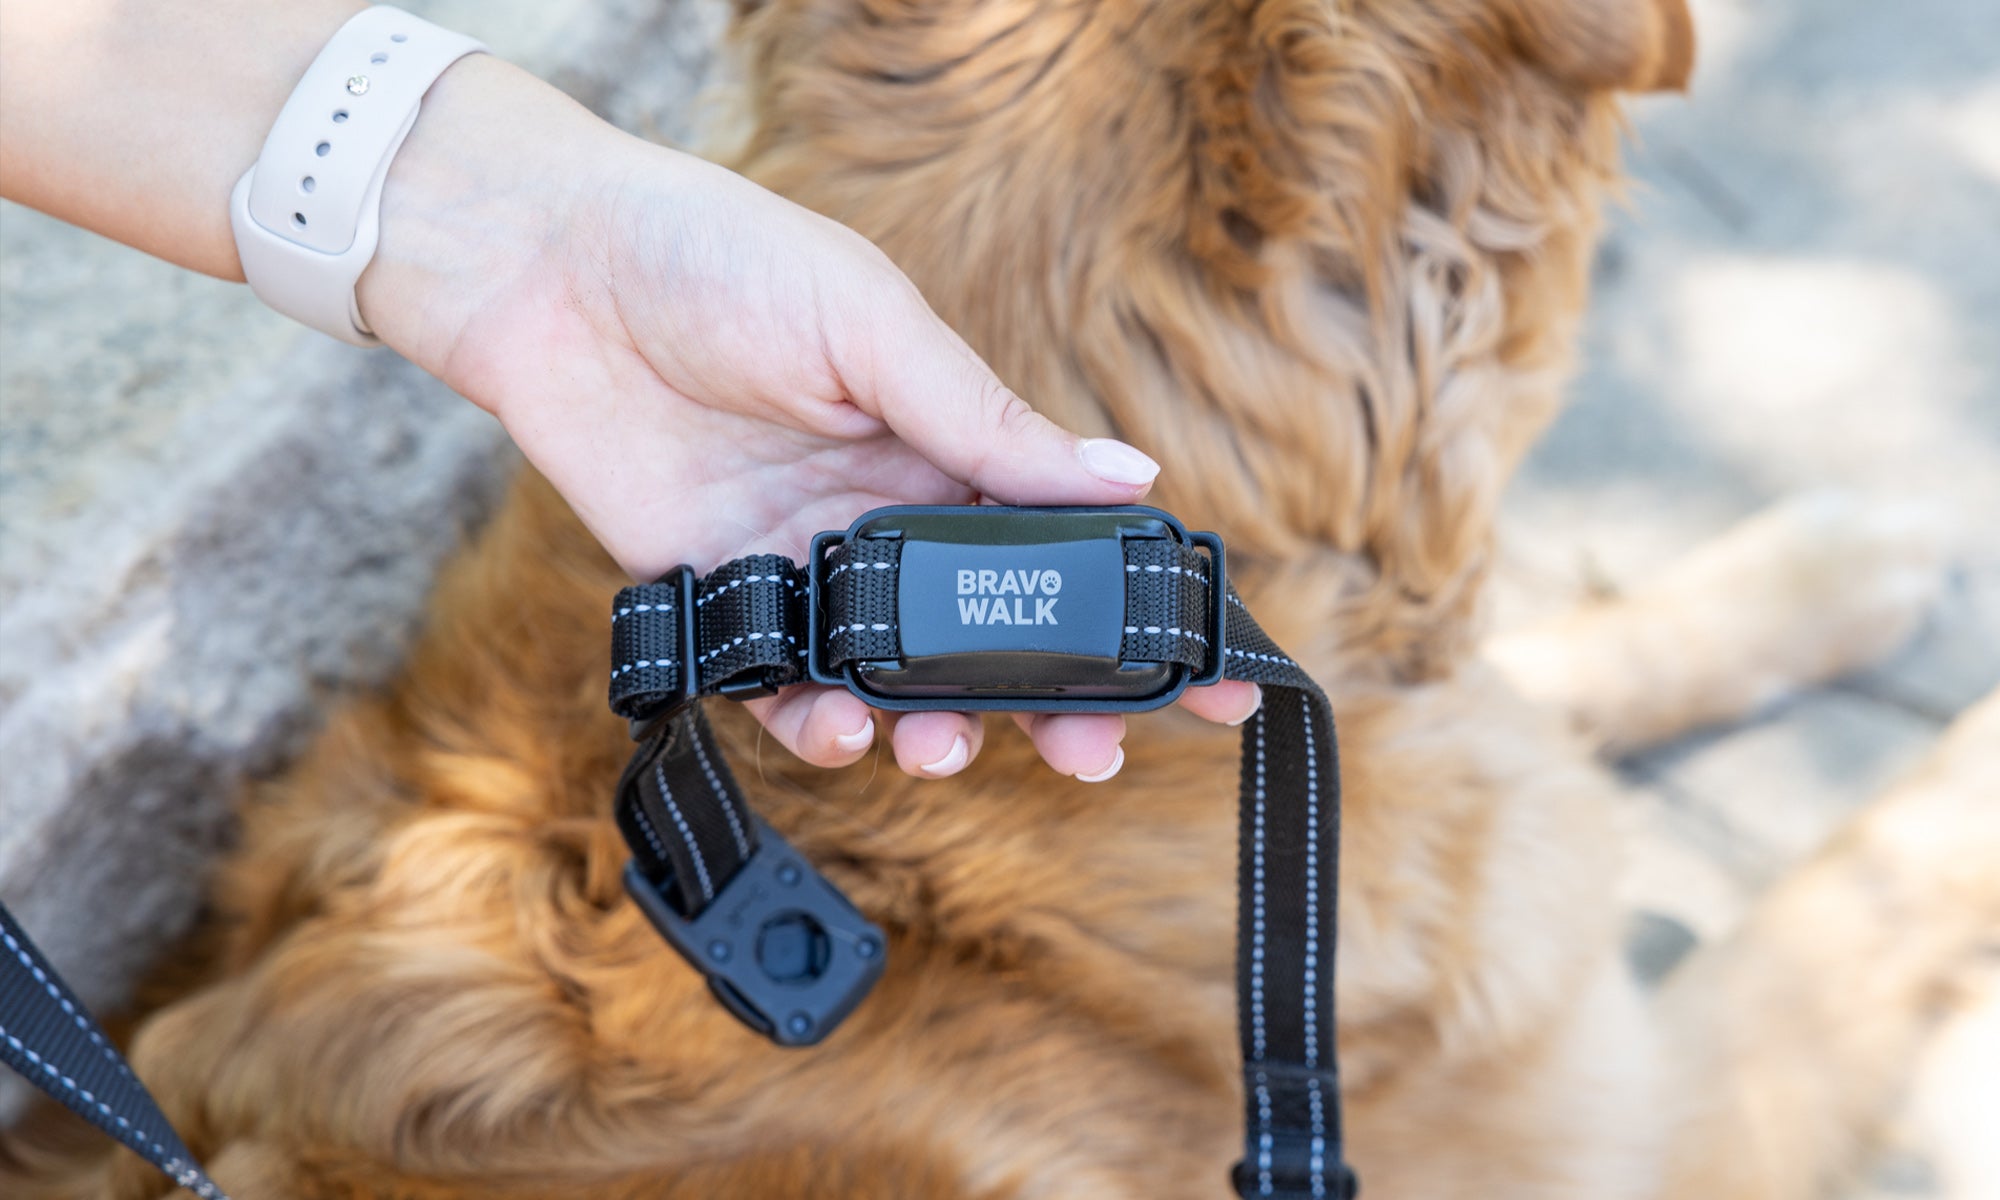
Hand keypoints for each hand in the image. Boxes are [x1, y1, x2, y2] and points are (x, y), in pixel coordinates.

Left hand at [357, 57, 1260, 780]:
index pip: (1059, 541)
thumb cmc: (718, 260)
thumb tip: (1130, 478)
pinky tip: (835, 724)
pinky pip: (779, 684)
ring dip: (934, 726)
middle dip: (1052, 702)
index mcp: (943, 439)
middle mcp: (884, 513)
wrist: (549, 269)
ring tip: (942, 746)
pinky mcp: (715, 595)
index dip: (1130, 611)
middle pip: (989, 633)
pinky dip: (814, 720)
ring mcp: (802, 562)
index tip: (1207, 679)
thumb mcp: (871, 325)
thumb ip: (987, 419)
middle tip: (1091, 755)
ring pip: (894, 677)